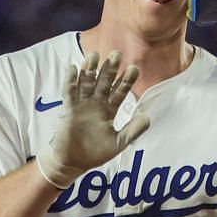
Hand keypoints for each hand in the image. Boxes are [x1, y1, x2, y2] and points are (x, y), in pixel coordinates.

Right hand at [36, 51, 151, 187]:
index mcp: (109, 110)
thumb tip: (148, 118)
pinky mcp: (68, 109)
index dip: (126, 81)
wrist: (73, 163)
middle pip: (104, 82)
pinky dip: (71, 80)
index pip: (120, 92)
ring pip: (87, 82)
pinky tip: (75, 68)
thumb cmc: (95, 153)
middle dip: (110, 69)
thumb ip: (132, 131)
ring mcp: (82, 104)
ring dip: (90, 69)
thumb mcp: (118, 143)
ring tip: (95, 55)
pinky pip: (69, 92)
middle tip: (117, 54)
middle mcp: (96, 103)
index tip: (134, 69)